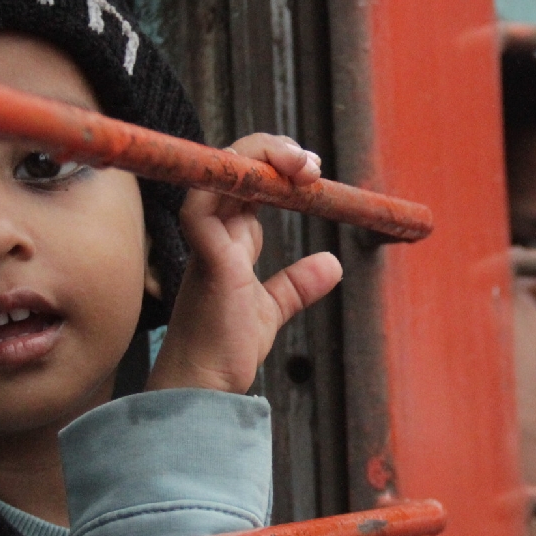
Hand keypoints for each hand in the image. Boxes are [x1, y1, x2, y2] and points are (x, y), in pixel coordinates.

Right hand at [150, 135, 341, 393]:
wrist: (208, 384)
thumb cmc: (227, 350)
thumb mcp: (271, 310)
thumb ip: (296, 285)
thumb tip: (331, 264)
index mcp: (228, 239)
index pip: (247, 182)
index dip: (278, 169)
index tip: (314, 175)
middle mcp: (214, 232)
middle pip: (233, 166)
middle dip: (273, 151)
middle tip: (313, 165)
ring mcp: (206, 241)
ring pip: (218, 172)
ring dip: (260, 157)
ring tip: (301, 164)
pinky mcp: (205, 258)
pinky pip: (204, 205)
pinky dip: (233, 183)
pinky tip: (275, 182)